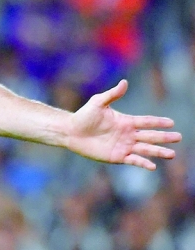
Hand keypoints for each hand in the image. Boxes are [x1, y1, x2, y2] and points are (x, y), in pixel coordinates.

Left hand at [67, 80, 181, 169]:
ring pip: (145, 149)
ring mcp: (124, 146)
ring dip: (158, 151)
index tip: (172, 123)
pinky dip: (143, 163)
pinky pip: (133, 160)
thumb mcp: (98, 102)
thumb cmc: (84, 116)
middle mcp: (128, 134)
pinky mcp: (117, 156)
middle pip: (150, 136)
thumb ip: (113, 94)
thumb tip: (124, 82)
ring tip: (172, 154)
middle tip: (178, 137)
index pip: (146, 121)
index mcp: (126, 121)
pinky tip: (152, 166)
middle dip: (164, 137)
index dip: (159, 122)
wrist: (70, 131)